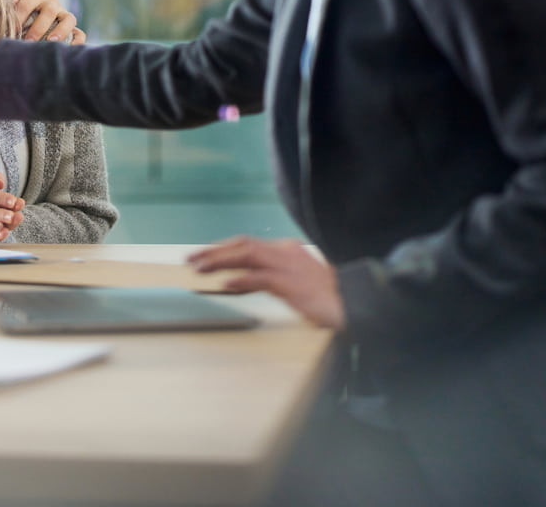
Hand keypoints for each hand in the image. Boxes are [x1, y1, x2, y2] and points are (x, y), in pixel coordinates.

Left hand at [12, 0, 79, 42]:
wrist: (23, 24)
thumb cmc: (14, 15)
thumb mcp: (9, 5)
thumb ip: (9, 2)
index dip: (21, 13)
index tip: (13, 27)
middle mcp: (52, 3)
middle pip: (50, 10)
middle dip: (38, 27)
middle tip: (28, 40)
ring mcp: (63, 15)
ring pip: (68, 19)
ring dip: (60, 31)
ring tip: (50, 42)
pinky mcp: (72, 29)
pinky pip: (79, 34)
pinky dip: (76, 42)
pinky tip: (66, 50)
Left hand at [187, 236, 343, 328]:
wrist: (355, 302)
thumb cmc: (328, 296)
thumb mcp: (298, 280)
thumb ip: (273, 275)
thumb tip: (243, 278)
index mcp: (286, 250)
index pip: (247, 243)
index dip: (222, 248)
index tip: (203, 254)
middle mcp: (284, 252)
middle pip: (242, 246)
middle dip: (213, 251)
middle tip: (190, 259)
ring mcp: (287, 267)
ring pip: (246, 256)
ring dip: (220, 261)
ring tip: (199, 268)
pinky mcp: (291, 284)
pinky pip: (260, 278)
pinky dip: (241, 279)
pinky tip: (226, 282)